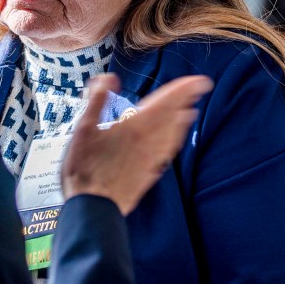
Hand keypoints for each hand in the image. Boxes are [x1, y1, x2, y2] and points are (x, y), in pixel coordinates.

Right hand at [63, 73, 212, 215]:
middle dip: (187, 100)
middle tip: (199, 88)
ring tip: (190, 111)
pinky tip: (174, 141)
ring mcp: (152, 158)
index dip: (184, 90)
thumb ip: (98, 99)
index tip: (200, 81)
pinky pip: (167, 152)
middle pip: (173, 116)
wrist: (94, 205)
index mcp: (135, 126)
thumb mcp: (84, 128)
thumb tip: (111, 78)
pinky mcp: (149, 173)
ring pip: (173, 135)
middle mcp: (149, 141)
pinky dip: (175, 141)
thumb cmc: (86, 166)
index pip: (165, 102)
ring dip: (183, 121)